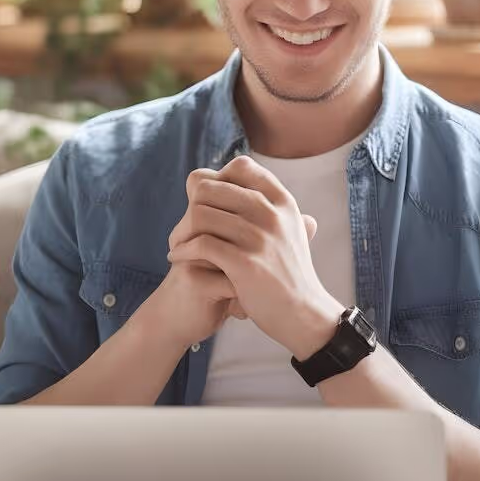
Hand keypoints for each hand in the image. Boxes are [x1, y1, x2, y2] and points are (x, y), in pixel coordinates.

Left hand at [167, 157, 340, 353]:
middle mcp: (273, 213)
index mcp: (283, 202)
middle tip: (183, 229)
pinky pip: (201, 244)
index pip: (241, 166)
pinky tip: (178, 258)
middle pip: (211, 188)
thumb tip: (239, 169)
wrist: (303, 314)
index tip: (205, 202)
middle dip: (189, 207)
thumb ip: (266, 204)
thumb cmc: (288, 273)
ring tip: (176, 246)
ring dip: (180, 232)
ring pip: (201, 214)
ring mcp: (260, 237)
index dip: (216, 179)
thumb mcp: (288, 229)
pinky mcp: (246, 263)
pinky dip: (183, 250)